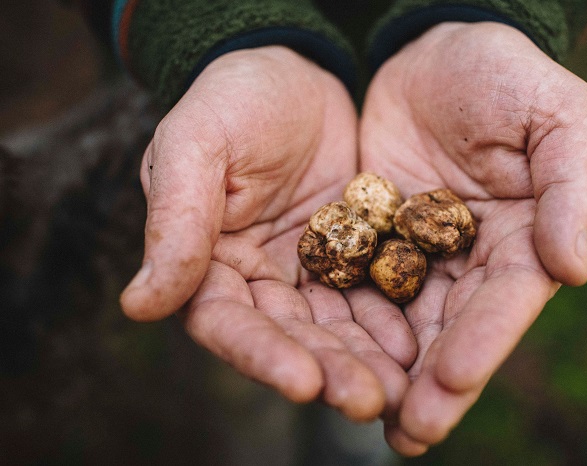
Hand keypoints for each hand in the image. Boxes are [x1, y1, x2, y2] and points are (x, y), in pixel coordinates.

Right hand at [119, 47, 415, 420]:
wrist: (292, 72)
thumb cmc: (233, 99)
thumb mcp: (196, 145)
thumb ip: (176, 222)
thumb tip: (139, 305)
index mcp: (207, 261)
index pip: (227, 322)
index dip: (263, 354)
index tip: (302, 382)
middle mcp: (256, 279)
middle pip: (289, 338)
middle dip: (327, 370)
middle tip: (367, 400)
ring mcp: (306, 271)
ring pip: (334, 328)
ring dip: (364, 361)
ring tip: (400, 389)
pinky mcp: (351, 256)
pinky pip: (371, 295)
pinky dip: (391, 322)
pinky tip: (416, 345)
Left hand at [360, 22, 586, 453]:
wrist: (436, 48)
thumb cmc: (505, 74)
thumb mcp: (556, 115)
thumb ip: (572, 189)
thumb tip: (573, 271)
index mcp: (522, 238)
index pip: (505, 302)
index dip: (482, 343)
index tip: (450, 382)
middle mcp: (469, 259)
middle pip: (452, 329)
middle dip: (431, 382)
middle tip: (407, 433)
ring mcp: (418, 252)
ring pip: (402, 322)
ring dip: (384, 369)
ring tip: (361, 412)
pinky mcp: (372, 237)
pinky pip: (356, 284)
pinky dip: (344, 322)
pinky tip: (324, 357)